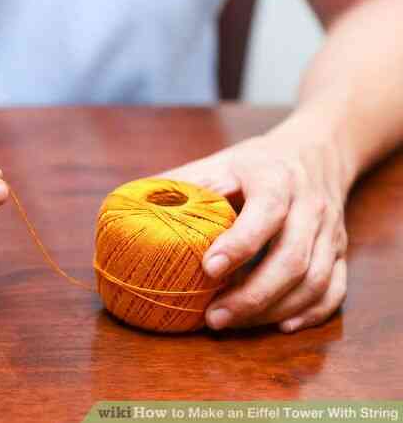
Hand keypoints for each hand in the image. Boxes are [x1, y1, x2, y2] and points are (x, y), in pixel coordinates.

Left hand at [160, 120, 350, 332]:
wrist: (315, 152)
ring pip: (314, 281)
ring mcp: (330, 232)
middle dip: (252, 295)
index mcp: (277, 180)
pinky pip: (334, 290)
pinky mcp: (339, 252)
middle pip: (292, 259)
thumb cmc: (256, 163)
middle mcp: (310, 207)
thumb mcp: (220, 161)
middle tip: (212, 316)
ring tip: (230, 323)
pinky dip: (310, 314)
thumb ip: (187, 183)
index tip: (207, 269)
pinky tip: (280, 326)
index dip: (239, 244)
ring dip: (272, 310)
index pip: (267, 213)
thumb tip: (138, 204)